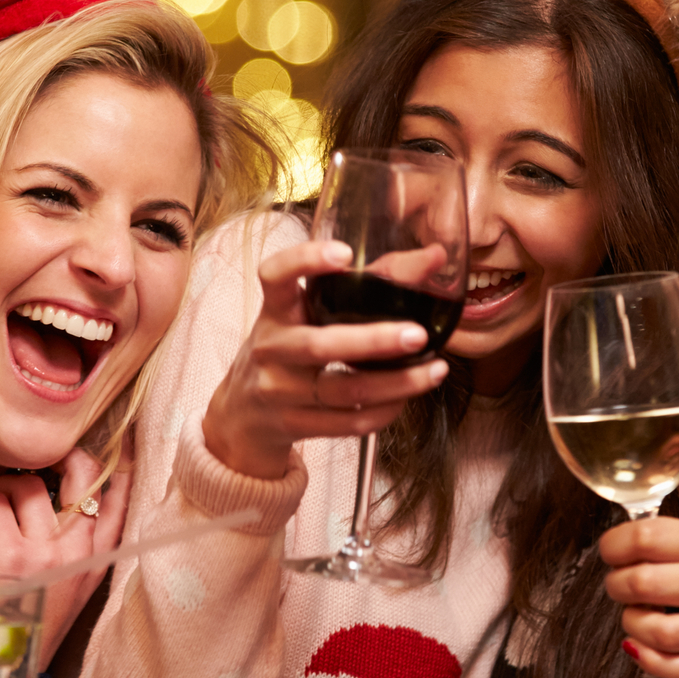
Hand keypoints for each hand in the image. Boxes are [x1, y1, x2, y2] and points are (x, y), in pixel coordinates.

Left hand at [0, 449, 131, 666]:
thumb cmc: (20, 627)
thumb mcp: (60, 590)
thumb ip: (71, 550)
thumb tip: (62, 500)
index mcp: (97, 562)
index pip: (122, 498)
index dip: (118, 461)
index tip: (108, 438)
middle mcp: (80, 554)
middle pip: (86, 474)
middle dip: (58, 453)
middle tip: (31, 460)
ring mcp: (48, 554)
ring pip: (29, 483)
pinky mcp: (10, 555)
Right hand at [202, 239, 448, 478]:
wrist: (242, 413)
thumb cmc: (289, 348)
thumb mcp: (310, 313)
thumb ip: (371, 280)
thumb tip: (436, 258)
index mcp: (275, 310)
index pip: (275, 276)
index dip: (305, 261)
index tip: (344, 253)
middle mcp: (271, 348)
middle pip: (320, 345)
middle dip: (373, 342)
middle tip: (417, 334)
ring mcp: (279, 390)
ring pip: (342, 390)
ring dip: (395, 383)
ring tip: (435, 370)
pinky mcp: (292, 424)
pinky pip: (345, 422)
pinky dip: (383, 411)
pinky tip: (407, 399)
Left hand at [600, 517, 678, 677]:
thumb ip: (665, 539)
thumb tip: (614, 547)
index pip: (648, 538)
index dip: (614, 545)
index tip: (611, 551)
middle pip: (646, 584)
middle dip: (618, 585)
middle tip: (620, 585)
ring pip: (660, 633)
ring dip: (632, 623)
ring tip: (637, 615)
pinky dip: (649, 659)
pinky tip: (644, 645)